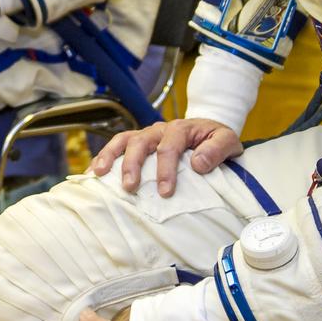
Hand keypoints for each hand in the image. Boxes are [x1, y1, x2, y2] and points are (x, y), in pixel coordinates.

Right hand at [91, 117, 242, 196]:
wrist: (208, 130)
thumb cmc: (216, 140)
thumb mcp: (228, 141)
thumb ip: (217, 149)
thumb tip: (198, 164)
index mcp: (181, 128)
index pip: (170, 146)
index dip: (166, 168)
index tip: (166, 192)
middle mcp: (159, 129)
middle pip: (140, 141)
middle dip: (133, 164)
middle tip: (130, 187)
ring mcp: (146, 134)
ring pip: (124, 140)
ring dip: (110, 156)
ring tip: (99, 174)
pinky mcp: (138, 142)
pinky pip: (118, 145)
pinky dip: (104, 157)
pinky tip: (93, 173)